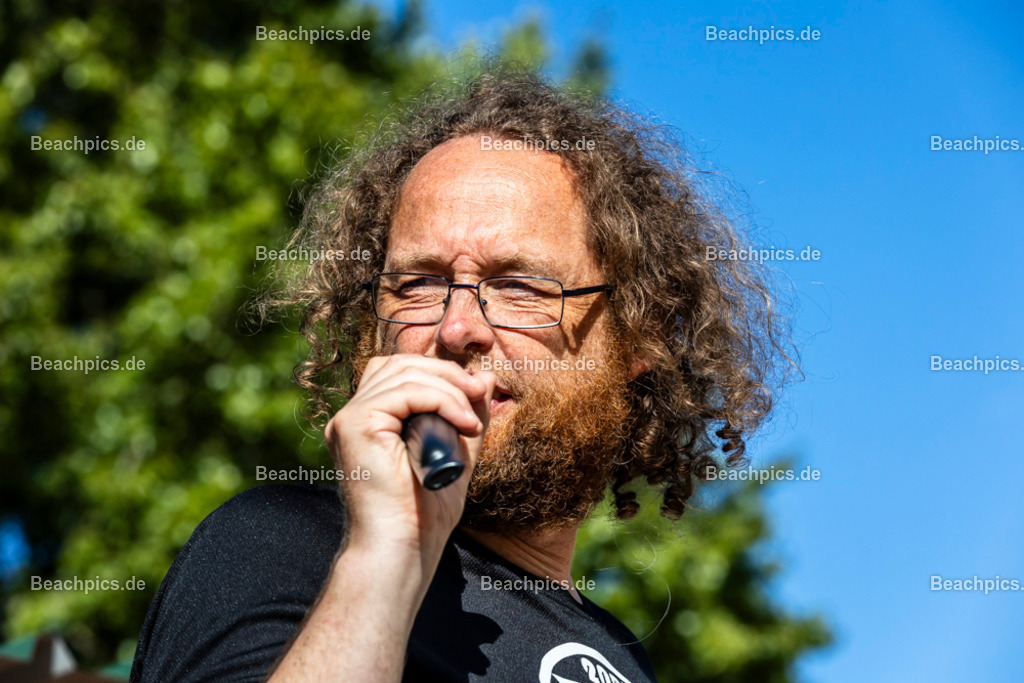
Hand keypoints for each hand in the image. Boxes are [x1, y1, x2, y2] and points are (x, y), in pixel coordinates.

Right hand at [324, 355, 496, 568]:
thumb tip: (486, 377)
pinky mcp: (354, 424)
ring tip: (472, 421)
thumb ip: (467, 415)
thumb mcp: (456, 452)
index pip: (401, 372)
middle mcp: (353, 416)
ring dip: (449, 389)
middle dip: (447, 374)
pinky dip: (441, 400)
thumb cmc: (425, 512)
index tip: (478, 393)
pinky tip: (462, 424)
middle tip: (480, 394)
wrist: (403, 547)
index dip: (440, 373)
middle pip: (401, 364)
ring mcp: (349, 418)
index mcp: (370, 421)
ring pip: (405, 374)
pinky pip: (405, 392)